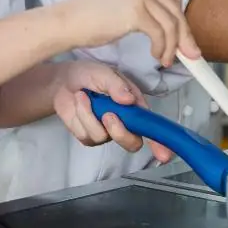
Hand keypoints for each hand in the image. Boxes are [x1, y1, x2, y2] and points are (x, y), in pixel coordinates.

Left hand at [51, 62, 174, 163]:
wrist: (64, 79)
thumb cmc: (89, 74)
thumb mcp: (104, 73)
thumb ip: (116, 85)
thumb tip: (129, 100)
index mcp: (135, 108)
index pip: (152, 129)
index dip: (160, 143)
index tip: (163, 154)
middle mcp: (124, 123)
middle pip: (132, 143)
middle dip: (120, 132)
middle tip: (108, 115)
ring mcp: (106, 132)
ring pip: (103, 136)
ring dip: (90, 114)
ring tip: (83, 95)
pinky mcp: (89, 136)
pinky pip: (87, 135)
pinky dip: (81, 116)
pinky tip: (79, 102)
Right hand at [55, 0, 199, 67]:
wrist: (66, 23)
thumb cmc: (89, 16)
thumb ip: (147, 3)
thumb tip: (174, 27)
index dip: (181, 16)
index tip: (185, 37)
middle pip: (174, 6)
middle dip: (184, 33)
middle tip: (189, 54)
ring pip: (170, 22)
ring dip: (172, 45)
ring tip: (166, 59)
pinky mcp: (135, 10)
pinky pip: (160, 33)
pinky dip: (162, 48)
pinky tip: (156, 56)